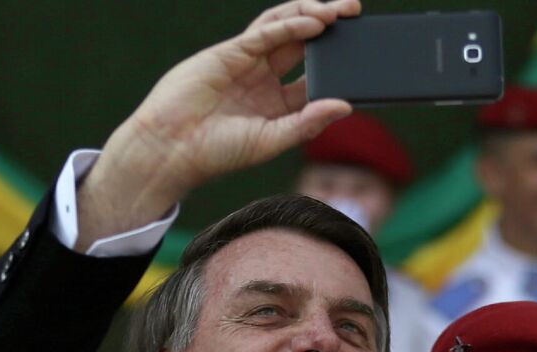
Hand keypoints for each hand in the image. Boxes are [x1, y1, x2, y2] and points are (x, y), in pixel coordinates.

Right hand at [79, 0, 361, 247]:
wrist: (170, 149)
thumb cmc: (218, 152)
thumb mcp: (272, 140)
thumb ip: (308, 123)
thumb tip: (346, 106)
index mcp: (279, 103)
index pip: (316, 76)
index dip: (339, 66)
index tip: (365, 57)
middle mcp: (266, 78)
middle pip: (305, 44)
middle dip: (331, 26)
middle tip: (357, 13)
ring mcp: (248, 62)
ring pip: (285, 28)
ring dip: (312, 15)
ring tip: (340, 10)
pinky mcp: (230, 52)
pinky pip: (264, 33)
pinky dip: (289, 25)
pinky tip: (313, 23)